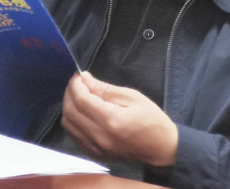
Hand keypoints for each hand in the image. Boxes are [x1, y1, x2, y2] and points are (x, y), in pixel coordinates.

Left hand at [61, 71, 177, 167]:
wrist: (161, 149)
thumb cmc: (151, 120)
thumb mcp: (132, 97)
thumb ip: (105, 89)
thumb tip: (84, 78)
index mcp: (111, 120)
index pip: (81, 100)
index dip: (75, 85)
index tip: (79, 75)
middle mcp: (99, 136)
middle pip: (70, 112)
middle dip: (70, 93)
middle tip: (78, 83)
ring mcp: (96, 148)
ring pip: (68, 125)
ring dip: (69, 107)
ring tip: (79, 96)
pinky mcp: (95, 155)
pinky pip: (74, 136)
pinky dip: (73, 121)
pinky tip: (82, 112)